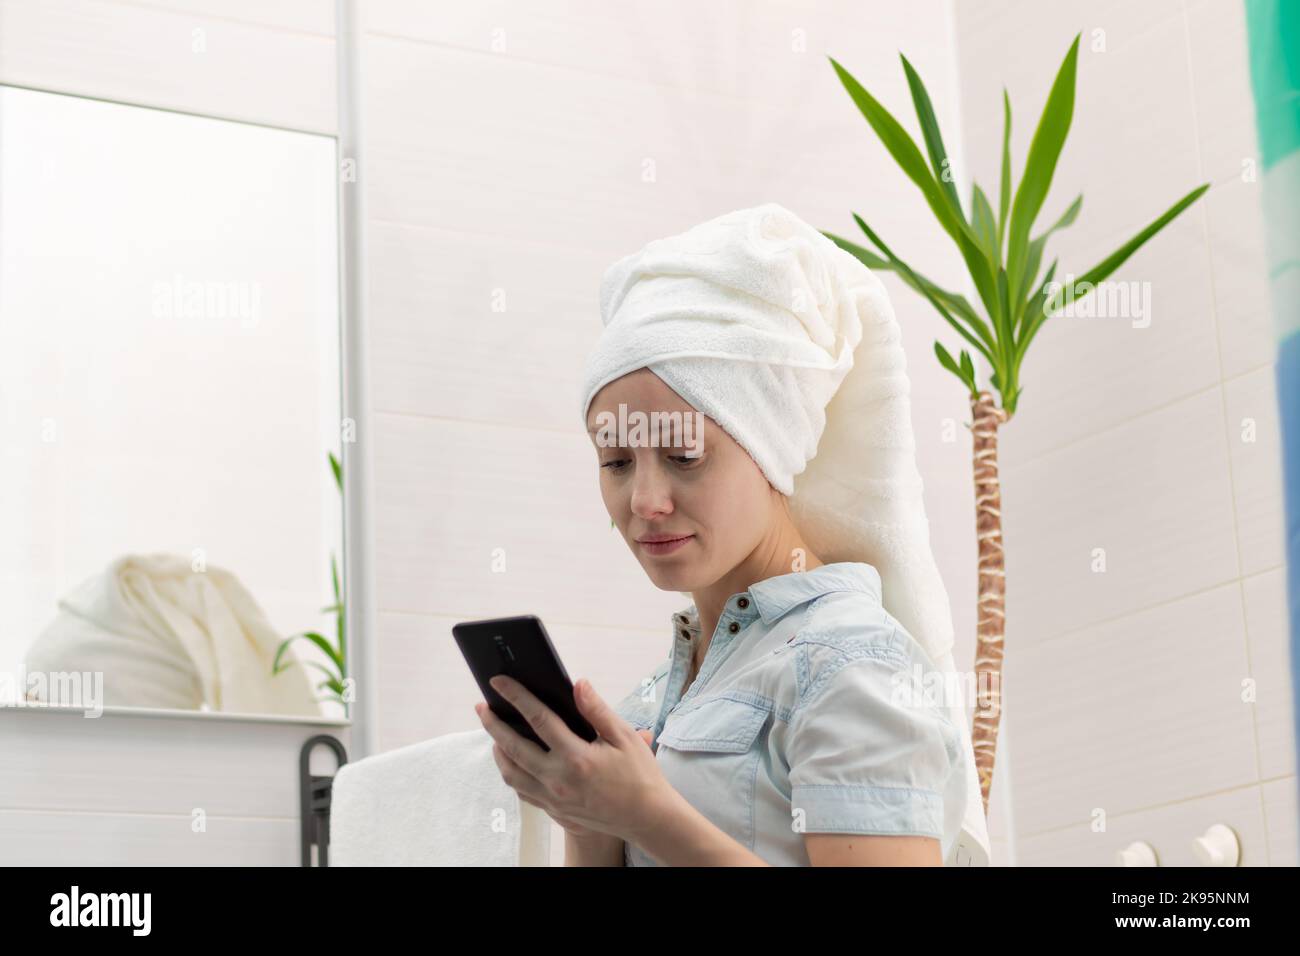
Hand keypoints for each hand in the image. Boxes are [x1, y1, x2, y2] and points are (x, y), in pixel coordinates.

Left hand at [473, 675, 664, 842]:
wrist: (646, 817)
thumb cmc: (640, 775)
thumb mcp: (624, 737)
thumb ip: (597, 710)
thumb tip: (578, 684)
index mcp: (577, 757)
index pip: (538, 719)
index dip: (516, 697)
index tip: (498, 683)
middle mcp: (559, 779)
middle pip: (513, 747)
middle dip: (493, 724)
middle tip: (482, 706)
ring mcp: (554, 798)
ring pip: (511, 773)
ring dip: (497, 750)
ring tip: (494, 732)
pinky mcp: (554, 810)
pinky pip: (521, 791)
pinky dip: (510, 772)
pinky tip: (511, 759)